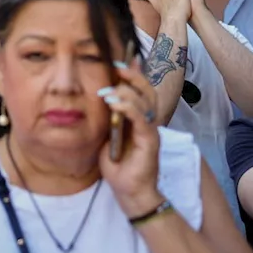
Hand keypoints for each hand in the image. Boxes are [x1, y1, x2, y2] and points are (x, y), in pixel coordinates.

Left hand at [98, 60, 164, 217]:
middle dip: (132, 76)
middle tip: (116, 65)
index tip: (118, 60)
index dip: (132, 74)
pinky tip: (115, 104)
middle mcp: (148, 122)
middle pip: (147, 91)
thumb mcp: (107, 136)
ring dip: (127, 92)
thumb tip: (101, 99)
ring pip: (146, 102)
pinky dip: (129, 109)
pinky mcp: (150, 142)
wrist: (130, 192)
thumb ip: (108, 118)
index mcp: (138, 119)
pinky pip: (142, 120)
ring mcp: (151, 131)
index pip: (140, 91)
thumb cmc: (118, 166)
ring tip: (110, 88)